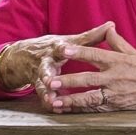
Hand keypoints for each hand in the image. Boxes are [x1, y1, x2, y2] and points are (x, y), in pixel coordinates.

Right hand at [0, 24, 123, 104]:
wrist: (24, 56)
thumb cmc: (52, 48)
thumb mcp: (69, 40)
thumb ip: (90, 37)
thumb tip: (111, 25)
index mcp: (55, 49)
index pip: (59, 47)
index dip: (62, 47)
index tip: (63, 49)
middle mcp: (46, 62)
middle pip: (45, 68)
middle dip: (47, 75)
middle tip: (50, 82)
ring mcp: (40, 76)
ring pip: (42, 86)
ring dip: (47, 93)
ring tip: (52, 101)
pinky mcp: (39, 86)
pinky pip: (44, 96)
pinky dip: (49, 103)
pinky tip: (56, 109)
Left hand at [46, 36, 135, 112]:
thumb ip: (118, 42)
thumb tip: (108, 28)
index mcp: (119, 60)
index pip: (94, 54)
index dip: (77, 51)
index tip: (61, 49)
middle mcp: (116, 77)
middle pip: (87, 79)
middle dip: (68, 81)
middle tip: (51, 82)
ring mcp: (117, 93)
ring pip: (90, 98)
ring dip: (71, 100)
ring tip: (56, 102)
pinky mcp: (120, 106)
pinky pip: (98, 109)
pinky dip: (84, 110)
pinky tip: (71, 111)